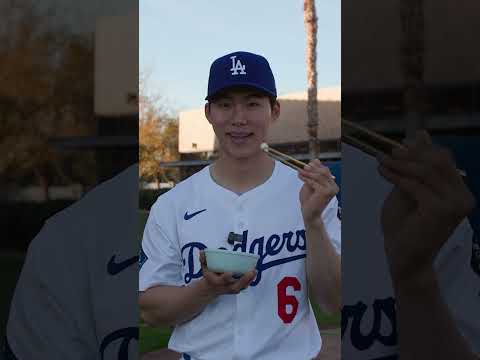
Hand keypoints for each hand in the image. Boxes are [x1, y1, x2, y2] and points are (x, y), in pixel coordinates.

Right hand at [199, 251, 256, 295]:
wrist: (210, 289)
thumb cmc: (209, 275)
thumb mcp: (204, 267)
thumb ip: (203, 259)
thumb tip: (202, 251)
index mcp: (217, 281)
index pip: (222, 280)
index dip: (226, 277)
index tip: (230, 272)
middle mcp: (225, 287)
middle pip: (235, 285)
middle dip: (244, 279)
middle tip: (251, 271)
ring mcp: (231, 289)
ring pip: (242, 287)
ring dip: (249, 280)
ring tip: (254, 271)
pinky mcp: (236, 289)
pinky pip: (244, 286)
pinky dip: (250, 281)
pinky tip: (254, 273)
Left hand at [298, 159, 338, 226]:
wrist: (309, 214)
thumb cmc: (309, 200)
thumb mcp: (310, 184)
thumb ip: (313, 173)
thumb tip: (316, 160)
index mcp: (332, 184)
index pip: (325, 171)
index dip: (316, 166)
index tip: (306, 164)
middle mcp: (334, 187)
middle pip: (324, 172)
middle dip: (312, 168)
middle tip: (303, 167)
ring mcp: (331, 190)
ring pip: (319, 176)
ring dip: (308, 173)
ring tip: (299, 172)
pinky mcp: (325, 192)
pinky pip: (314, 182)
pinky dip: (306, 179)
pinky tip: (300, 177)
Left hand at [377, 131, 474, 288]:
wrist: (403, 258)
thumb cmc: (404, 226)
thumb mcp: (408, 190)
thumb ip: (414, 166)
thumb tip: (420, 134)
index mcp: (459, 192)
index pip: (442, 159)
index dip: (419, 150)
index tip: (396, 147)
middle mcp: (463, 197)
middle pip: (437, 161)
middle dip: (409, 155)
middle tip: (387, 153)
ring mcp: (455, 204)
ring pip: (425, 171)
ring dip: (400, 164)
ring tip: (381, 161)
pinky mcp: (441, 210)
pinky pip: (415, 185)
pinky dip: (396, 176)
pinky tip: (383, 172)